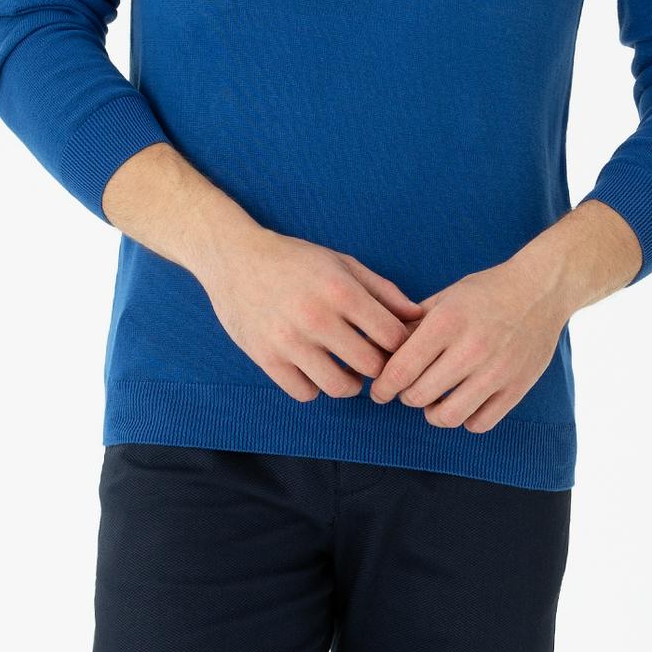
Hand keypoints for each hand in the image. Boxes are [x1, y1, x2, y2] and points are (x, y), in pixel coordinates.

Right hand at [196, 229, 425, 402]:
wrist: (234, 258)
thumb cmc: (295, 260)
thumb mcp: (342, 264)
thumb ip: (383, 291)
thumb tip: (417, 317)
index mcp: (340, 290)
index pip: (392, 336)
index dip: (400, 345)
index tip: (393, 344)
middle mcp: (316, 317)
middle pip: (371, 366)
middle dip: (379, 367)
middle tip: (373, 360)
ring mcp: (289, 341)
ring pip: (340, 387)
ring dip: (350, 383)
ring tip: (347, 370)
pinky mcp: (266, 358)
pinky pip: (305, 393)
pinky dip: (315, 387)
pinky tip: (315, 370)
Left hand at [366, 255, 569, 433]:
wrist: (541, 290)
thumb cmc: (486, 293)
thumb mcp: (445, 299)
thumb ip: (412, 327)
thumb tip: (381, 355)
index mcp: (447, 322)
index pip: (401, 370)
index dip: (382, 387)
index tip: (380, 391)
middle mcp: (472, 348)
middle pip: (418, 396)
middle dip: (405, 396)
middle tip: (407, 389)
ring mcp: (497, 371)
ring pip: (447, 416)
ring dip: (432, 413)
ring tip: (433, 400)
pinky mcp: (517, 388)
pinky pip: (479, 424)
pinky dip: (465, 419)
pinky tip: (463, 403)